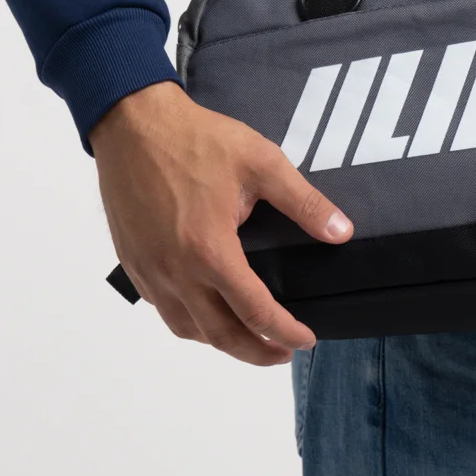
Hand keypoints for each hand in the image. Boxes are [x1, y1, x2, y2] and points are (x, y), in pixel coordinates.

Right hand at [90, 82, 352, 364]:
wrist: (132, 122)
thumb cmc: (197, 138)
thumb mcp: (262, 162)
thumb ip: (304, 203)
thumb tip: (342, 233)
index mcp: (210, 250)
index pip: (254, 312)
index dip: (285, 332)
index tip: (307, 339)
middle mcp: (175, 270)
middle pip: (219, 335)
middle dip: (256, 352)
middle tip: (283, 353)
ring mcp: (149, 269)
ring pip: (186, 328)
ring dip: (221, 341)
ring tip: (249, 337)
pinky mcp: (132, 260)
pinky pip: (163, 307)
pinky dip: (190, 321)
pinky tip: (207, 309)